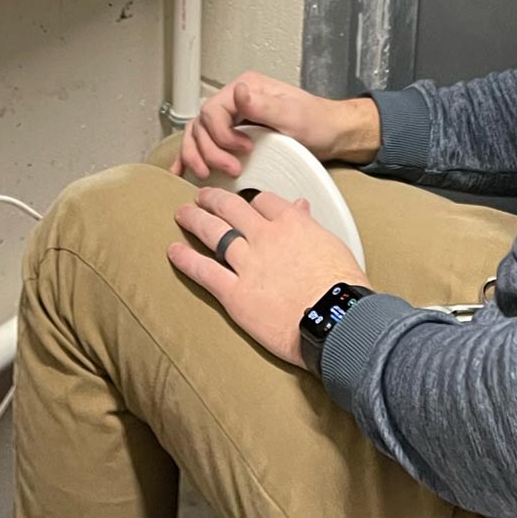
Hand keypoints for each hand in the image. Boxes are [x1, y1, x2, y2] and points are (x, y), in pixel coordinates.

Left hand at [169, 187, 370, 365]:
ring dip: (194, 220)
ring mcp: (247, 264)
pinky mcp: (235, 293)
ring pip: (213, 233)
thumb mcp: (332, 245)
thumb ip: (310, 224)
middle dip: (213, 200)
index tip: (246, 203)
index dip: (251, 201)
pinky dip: (186, 259)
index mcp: (292, 223)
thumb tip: (301, 206)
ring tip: (182, 213)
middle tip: (202, 196)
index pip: (264, 201)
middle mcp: (265, 237)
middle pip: (231, 208)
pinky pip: (204, 271)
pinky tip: (174, 251)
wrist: (337, 321)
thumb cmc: (343, 287)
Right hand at [170, 73, 380, 179]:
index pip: (213, 110)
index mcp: (247, 88)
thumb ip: (263, 105)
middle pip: (201, 124)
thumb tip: (238, 91)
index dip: (222, 135)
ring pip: (198, 134)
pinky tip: (183, 169)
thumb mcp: (293, 115)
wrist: (333, 133)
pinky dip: (192, 155)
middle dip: (210, 150)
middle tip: (231, 169)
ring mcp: (233, 117)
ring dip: (197, 155)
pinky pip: (204, 142)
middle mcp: (236, 100)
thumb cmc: (318, 122)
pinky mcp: (234, 133)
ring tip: (207, 174)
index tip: (242, 152)